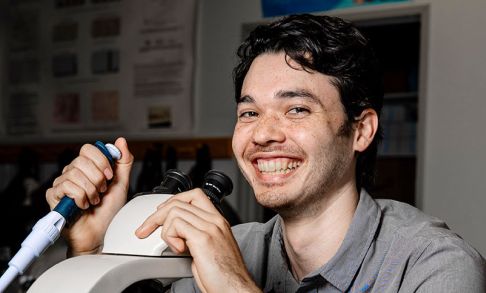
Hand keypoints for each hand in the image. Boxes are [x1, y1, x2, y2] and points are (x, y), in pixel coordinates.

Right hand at [46, 137, 133, 255]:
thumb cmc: (109, 211)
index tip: (109, 175)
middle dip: (97, 178)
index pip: (88, 149)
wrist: (101, 233)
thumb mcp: (121, 183)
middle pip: (81, 160)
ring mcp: (62, 184)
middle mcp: (73, 173)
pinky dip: (80, 197)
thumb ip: (123, 162)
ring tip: (94, 200)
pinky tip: (84, 205)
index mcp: (88, 168)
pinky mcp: (54, 196)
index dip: (101, 160)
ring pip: (74, 174)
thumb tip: (121, 141)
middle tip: (102, 191)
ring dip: (90, 190)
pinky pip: (66, 187)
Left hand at [135, 189, 260, 292]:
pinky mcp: (203, 238)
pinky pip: (176, 225)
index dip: (173, 202)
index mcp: (218, 221)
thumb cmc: (223, 275)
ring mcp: (210, 227)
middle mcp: (215, 220)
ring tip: (173, 246)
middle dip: (157, 215)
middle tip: (146, 229)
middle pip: (179, 202)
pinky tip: (177, 250)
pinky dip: (169, 237)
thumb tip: (176, 234)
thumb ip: (194, 236)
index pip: (194, 195)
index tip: (161, 214)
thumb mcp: (208, 249)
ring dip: (164, 230)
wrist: (234, 288)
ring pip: (175, 211)